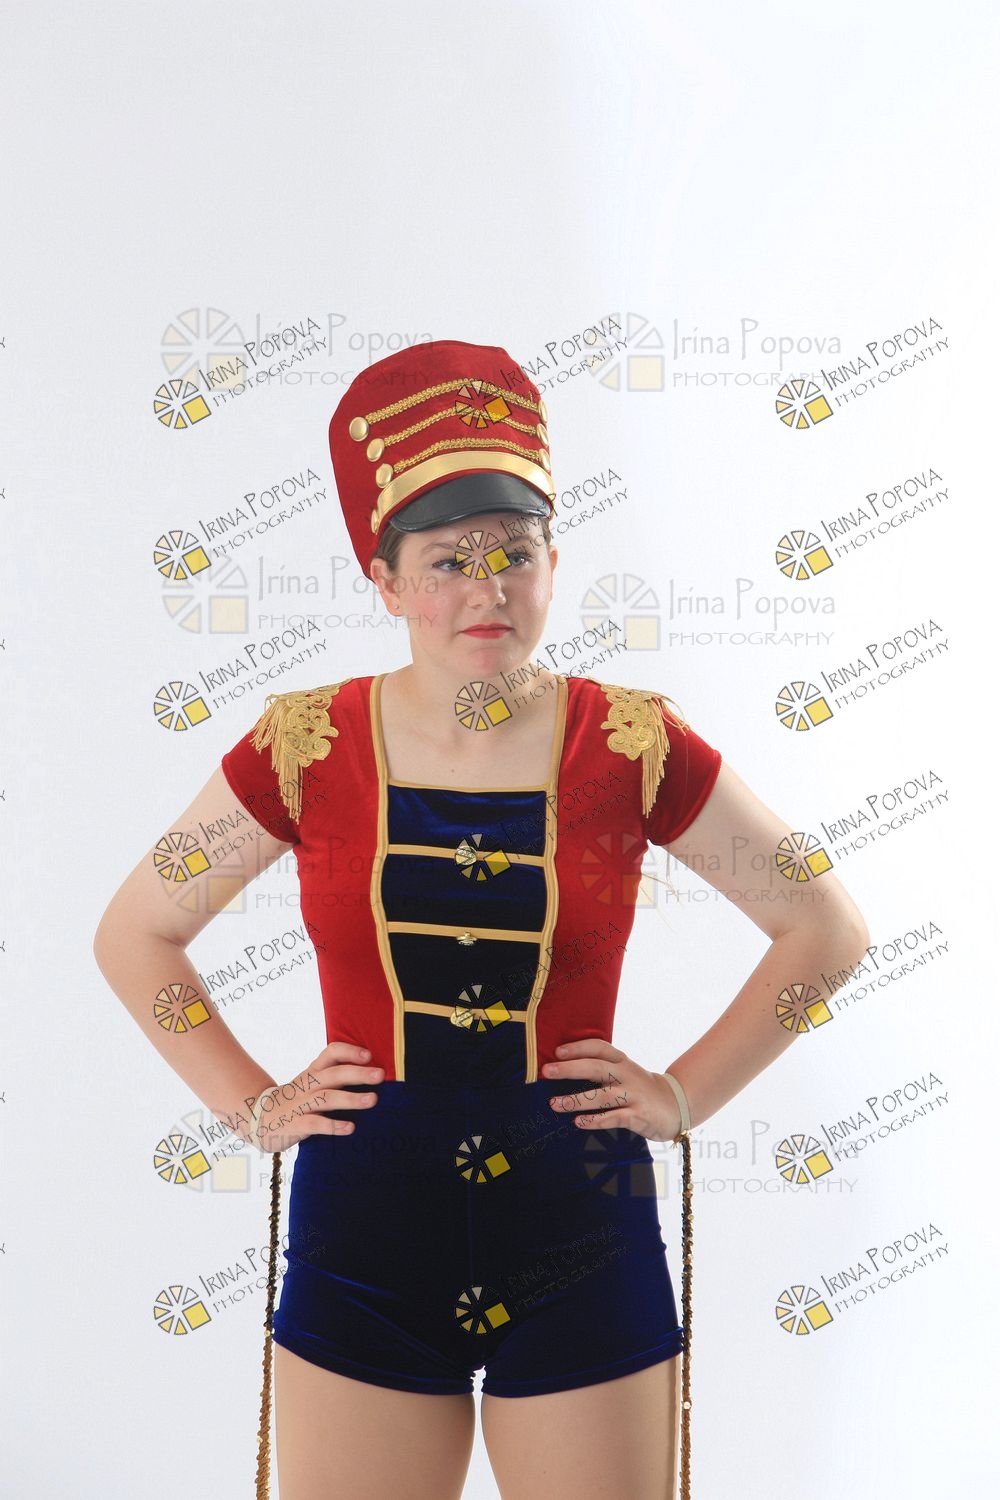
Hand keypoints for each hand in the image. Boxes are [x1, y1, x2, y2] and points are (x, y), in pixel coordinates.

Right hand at [244, 1041, 384, 1152]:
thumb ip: (335, 1076)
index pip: (331, 1053)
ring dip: (350, 1098)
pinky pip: (315, 1124)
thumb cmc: (296, 1099)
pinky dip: (333, 1125)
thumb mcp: (311, 1082)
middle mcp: (307, 1085)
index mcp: (313, 1072)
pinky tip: (350, 1127)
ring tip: (372, 1100)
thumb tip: (371, 1071)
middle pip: (333, 1074)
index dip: (349, 1052)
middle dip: (358, 1073)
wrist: (258, 1118)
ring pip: (326, 1098)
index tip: (369, 1055)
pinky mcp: (295, 1125)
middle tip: (380, 1075)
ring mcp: (300, 1105)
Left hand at [542, 1038, 683, 1142]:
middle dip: (570, 1069)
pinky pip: (613, 1117)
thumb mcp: (625, 1072)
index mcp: (622, 1062)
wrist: (677, 1105)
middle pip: (596, 1068)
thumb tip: (566, 1067)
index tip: (558, 1051)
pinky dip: (594, 1120)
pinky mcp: (637, 1115)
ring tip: (554, 1104)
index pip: (599, 1048)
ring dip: (575, 1100)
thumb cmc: (642, 1088)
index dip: (578, 1047)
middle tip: (547, 1071)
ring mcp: (633, 1095)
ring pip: (601, 1096)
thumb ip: (602, 1069)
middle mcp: (627, 1075)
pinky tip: (578, 1122)